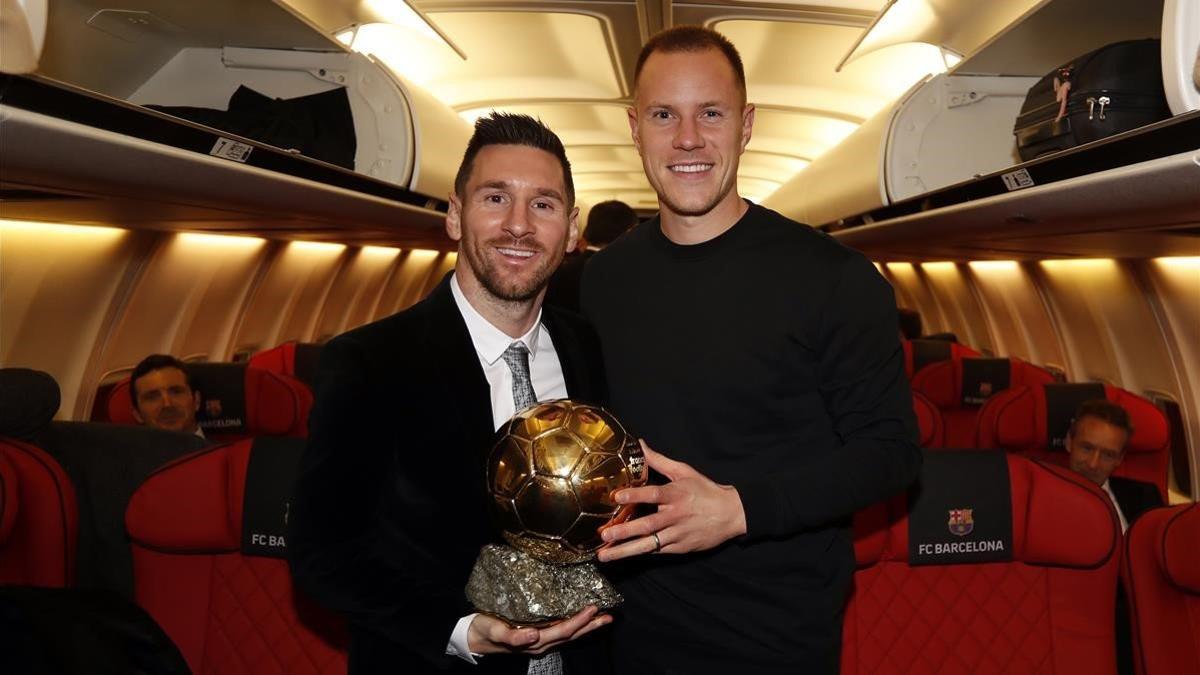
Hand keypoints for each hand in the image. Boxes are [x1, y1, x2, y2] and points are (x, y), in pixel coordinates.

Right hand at [466, 605, 610, 654]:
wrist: (475, 637)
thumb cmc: (485, 630)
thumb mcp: (495, 630)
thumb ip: (512, 635)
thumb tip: (533, 634)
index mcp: (533, 642)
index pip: (562, 631)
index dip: (579, 621)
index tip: (593, 609)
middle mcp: (541, 644)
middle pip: (571, 635)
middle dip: (591, 626)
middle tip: (608, 615)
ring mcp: (541, 642)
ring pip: (569, 635)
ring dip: (587, 627)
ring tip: (603, 618)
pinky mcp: (539, 637)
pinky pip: (562, 633)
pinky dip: (575, 626)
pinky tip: (582, 620)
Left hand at [597, 441, 746, 561]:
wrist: (731, 513)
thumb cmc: (705, 490)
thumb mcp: (684, 471)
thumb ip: (658, 460)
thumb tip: (640, 445)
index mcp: (676, 494)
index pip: (653, 494)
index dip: (635, 494)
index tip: (616, 496)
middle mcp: (676, 515)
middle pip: (647, 525)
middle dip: (624, 531)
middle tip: (604, 534)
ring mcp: (678, 534)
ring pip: (649, 544)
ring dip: (625, 550)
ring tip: (605, 555)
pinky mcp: (680, 547)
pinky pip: (658, 551)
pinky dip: (641, 553)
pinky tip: (623, 555)